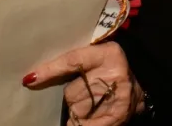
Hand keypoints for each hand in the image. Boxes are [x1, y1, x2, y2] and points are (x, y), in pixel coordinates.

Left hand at [23, 42, 143, 124]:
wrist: (142, 85)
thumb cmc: (111, 68)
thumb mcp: (97, 56)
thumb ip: (73, 62)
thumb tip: (34, 78)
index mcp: (109, 53)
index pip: (73, 60)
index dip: (50, 70)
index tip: (30, 79)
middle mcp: (114, 74)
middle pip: (71, 93)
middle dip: (73, 95)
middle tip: (88, 89)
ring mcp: (117, 98)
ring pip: (77, 111)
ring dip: (79, 110)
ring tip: (94, 101)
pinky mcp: (117, 117)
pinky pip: (84, 124)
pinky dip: (82, 123)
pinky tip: (90, 116)